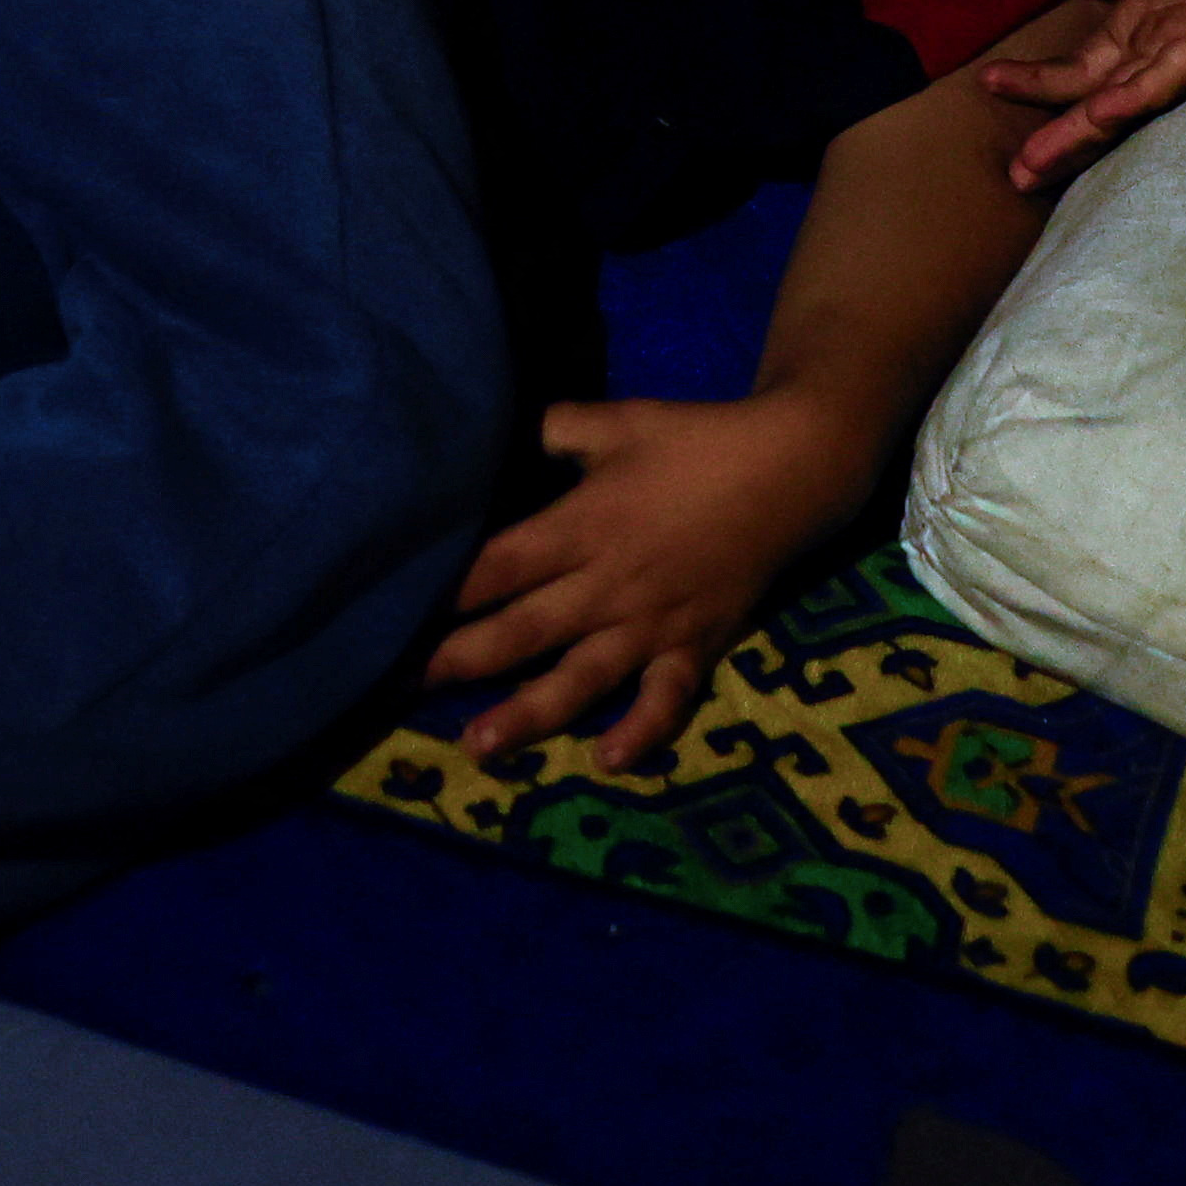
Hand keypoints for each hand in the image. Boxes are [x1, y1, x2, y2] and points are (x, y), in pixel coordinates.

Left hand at [425, 392, 871, 764]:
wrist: (791, 467)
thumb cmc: (697, 440)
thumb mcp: (617, 421)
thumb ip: (555, 428)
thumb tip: (502, 431)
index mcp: (582, 525)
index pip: (498, 565)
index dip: (445, 590)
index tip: (394, 612)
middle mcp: (608, 584)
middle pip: (522, 630)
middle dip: (457, 660)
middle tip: (399, 688)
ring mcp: (652, 622)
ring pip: (581, 678)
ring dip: (528, 714)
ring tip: (478, 747)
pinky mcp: (696, 644)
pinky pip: (666, 699)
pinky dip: (641, 732)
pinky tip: (607, 764)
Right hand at [973, 0, 1185, 189]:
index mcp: (1144, 25)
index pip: (1083, 66)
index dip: (1039, 80)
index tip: (990, 82)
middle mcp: (1162, 47)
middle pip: (1099, 101)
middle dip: (1058, 136)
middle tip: (1017, 171)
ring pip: (1125, 104)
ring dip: (1081, 134)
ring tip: (1039, 162)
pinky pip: (1171, 76)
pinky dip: (1137, 96)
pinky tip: (1104, 111)